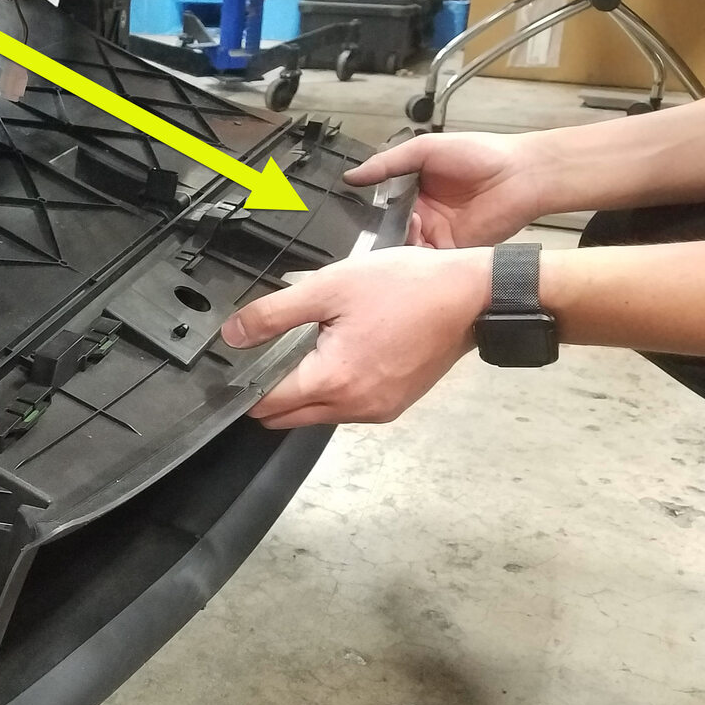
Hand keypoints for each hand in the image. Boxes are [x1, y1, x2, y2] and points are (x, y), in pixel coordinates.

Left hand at [220, 246, 491, 428]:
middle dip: (269, 394)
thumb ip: (273, 314)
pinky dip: (335, 390)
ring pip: (317, 414)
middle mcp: (353, 407)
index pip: (266, 405)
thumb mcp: (329, 288)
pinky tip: (339, 355)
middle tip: (266, 354)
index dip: (244, 386)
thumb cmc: (406, 287)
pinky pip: (347, 409)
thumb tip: (232, 333)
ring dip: (304, 391)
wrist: (471, 296)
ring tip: (308, 348)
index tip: (237, 364)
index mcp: (333, 381)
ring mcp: (377, 411)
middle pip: (287, 417)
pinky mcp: (394, 406)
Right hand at [345, 132, 545, 248]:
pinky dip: (414, 256)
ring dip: (395, 241)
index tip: (349, 211)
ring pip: (403, 246)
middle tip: (365, 229)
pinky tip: (413, 240)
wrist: (521, 175)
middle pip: (388, 228)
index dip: (366, 209)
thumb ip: (387, 163)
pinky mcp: (449, 250)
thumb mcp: (424, 149)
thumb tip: (352, 176)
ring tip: (398, 227)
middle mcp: (421, 213)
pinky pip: (424, 260)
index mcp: (413, 189)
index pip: (380, 204)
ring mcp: (435, 233)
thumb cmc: (479, 154)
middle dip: (376, 230)